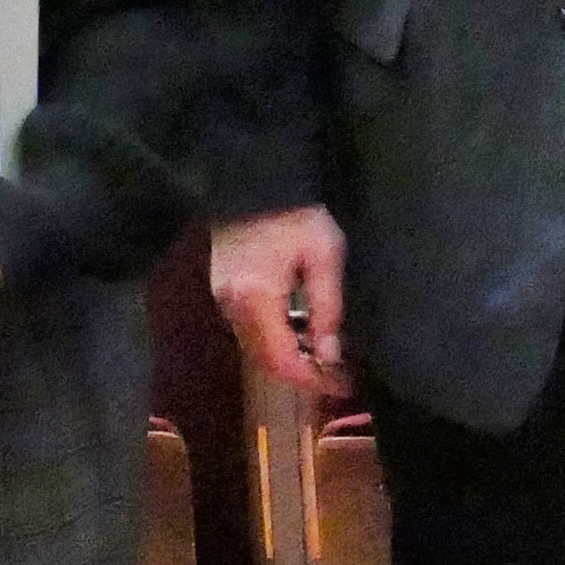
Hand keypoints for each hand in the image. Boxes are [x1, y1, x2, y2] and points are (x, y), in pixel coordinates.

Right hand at [211, 203, 347, 392]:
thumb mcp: (324, 255)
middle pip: (265, 360)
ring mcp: (222, 299)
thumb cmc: (295, 213)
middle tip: (337, 376)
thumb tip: (329, 353)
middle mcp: (232, 306)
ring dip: (289, 359)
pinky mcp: (222, 291)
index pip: (280, 360)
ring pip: (255, 348)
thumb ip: (327, 307)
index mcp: (255, 298)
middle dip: (302, 374)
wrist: (255, 179)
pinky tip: (300, 333)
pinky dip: (276, 340)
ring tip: (324, 357)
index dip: (311, 380)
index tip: (341, 386)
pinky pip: (250, 330)